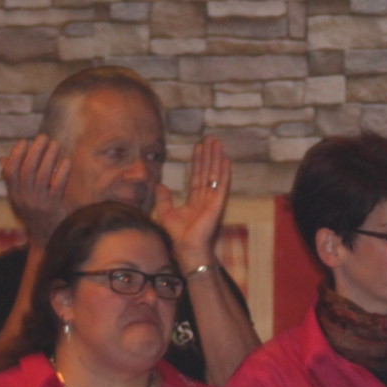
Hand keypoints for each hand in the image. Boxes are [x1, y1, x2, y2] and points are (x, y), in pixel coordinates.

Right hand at [0, 135, 72, 243]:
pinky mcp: (53, 207)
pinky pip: (57, 186)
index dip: (16, 155)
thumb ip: (14, 180)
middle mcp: (23, 198)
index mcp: (14, 195)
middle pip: (27, 170)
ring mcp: (38, 203)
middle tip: (43, 138)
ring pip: (41, 176)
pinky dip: (62, 172)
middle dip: (35, 151)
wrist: (47, 239)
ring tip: (55, 145)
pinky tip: (66, 161)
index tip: (24, 142)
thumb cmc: (35, 213)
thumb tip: (2, 160)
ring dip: (49, 157)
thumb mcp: (20, 198)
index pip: (10, 171)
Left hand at [153, 136, 231, 270]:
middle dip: (209, 155)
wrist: (185, 247)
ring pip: (214, 174)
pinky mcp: (217, 204)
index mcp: (195, 200)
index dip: (198, 161)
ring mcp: (212, 200)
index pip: (197, 175)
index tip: (199, 146)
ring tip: (217, 143)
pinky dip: (223, 173)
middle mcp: (205, 198)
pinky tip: (226, 161)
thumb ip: (164, 198)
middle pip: (207, 171)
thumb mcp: (165, 212)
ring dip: (216, 158)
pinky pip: (221, 185)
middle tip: (211, 138)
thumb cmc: (177, 235)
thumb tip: (160, 185)